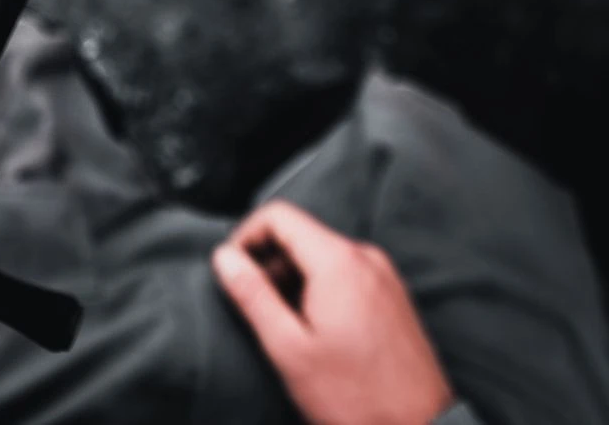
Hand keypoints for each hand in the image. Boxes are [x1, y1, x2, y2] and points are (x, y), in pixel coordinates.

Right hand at [212, 200, 454, 424]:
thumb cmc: (357, 400)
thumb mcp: (290, 349)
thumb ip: (253, 295)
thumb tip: (224, 257)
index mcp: (339, 260)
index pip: (279, 216)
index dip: (245, 236)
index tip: (231, 269)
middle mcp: (365, 256)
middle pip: (301, 234)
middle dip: (268, 261)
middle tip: (253, 305)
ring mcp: (384, 275)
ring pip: (322, 254)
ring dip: (292, 278)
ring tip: (283, 325)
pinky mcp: (393, 295)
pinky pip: (345, 272)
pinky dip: (320, 288)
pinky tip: (314, 330)